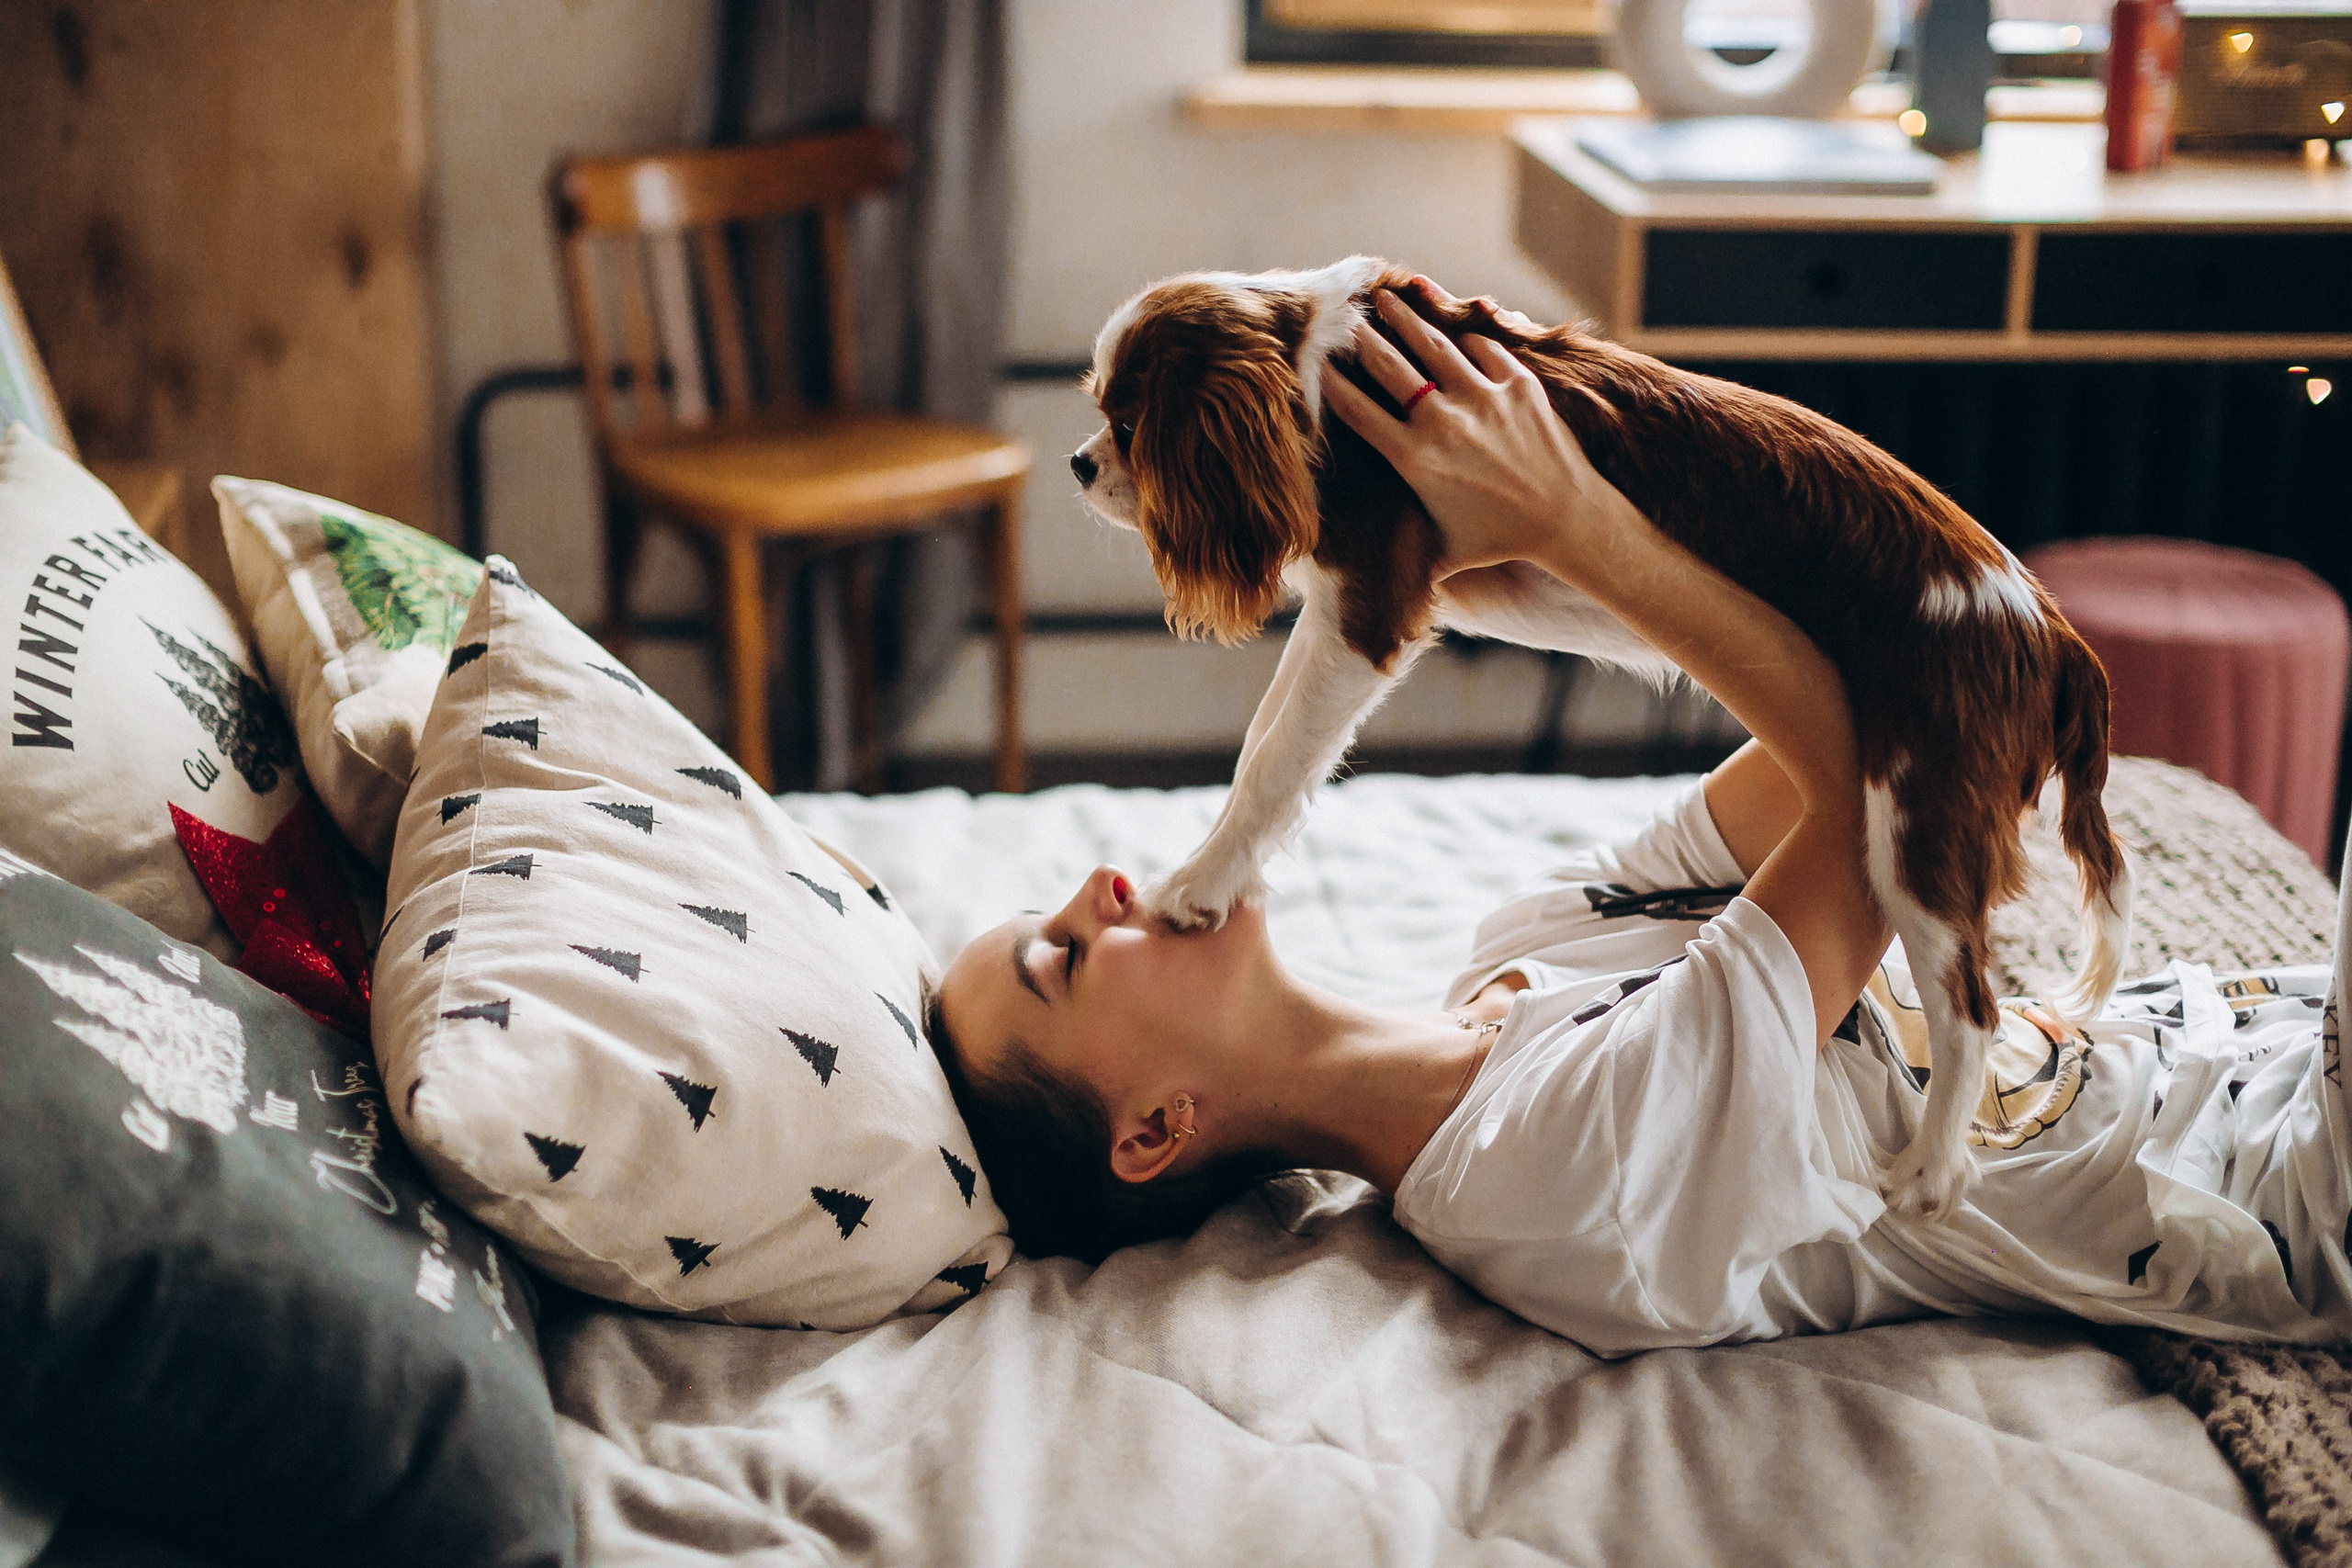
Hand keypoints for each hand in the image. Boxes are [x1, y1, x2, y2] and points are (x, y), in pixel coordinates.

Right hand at [1321, 281, 1638, 578]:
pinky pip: (1483, 348)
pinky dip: (1465, 336)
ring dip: (1406, 318)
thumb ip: (1408, 556)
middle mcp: (1443, 422)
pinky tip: (1451, 329)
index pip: (1360, 412)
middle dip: (1364, 338)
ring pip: (1433, 344)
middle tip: (1346, 320)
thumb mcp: (1445, 552)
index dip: (1335, 384)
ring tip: (1387, 299)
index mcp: (1416, 459)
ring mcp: (1482, 398)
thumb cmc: (1500, 540)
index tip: (1320, 366)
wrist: (1567, 520)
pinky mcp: (1518, 385)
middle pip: (1389, 367)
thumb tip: (1372, 585)